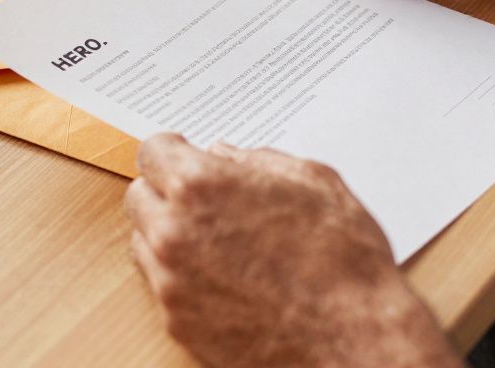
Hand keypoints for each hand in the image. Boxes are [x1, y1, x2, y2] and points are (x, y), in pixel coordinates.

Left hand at [124, 133, 460, 367]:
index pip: (152, 152)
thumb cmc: (344, 261)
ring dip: (169, 235)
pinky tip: (224, 278)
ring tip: (218, 242)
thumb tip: (225, 156)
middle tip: (202, 201)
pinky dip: (182, 277)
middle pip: (139, 196)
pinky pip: (162, 287)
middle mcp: (173, 232)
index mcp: (201, 185)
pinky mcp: (178, 322)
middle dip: (166, 192)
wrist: (355, 340)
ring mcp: (171, 281)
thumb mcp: (313, 182)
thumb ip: (258, 160)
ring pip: (144, 243)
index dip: (173, 152)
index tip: (184, 158)